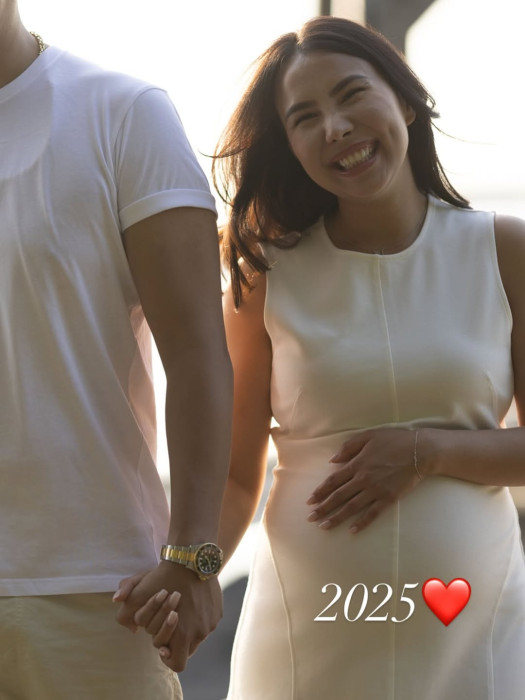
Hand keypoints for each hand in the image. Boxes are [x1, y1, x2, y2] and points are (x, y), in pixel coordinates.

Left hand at [114, 562, 222, 670]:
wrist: (192, 558)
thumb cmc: (166, 578)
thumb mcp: (140, 594)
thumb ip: (126, 613)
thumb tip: (129, 628)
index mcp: (182, 635)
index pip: (177, 664)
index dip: (168, 657)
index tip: (164, 645)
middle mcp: (200, 633)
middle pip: (187, 650)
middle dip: (177, 639)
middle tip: (170, 622)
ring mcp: (211, 623)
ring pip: (198, 635)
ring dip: (189, 627)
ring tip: (182, 609)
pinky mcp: (218, 612)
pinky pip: (208, 622)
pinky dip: (199, 617)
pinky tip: (192, 601)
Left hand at [306, 429, 420, 532]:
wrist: (420, 451)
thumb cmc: (394, 440)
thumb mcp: (368, 436)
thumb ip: (349, 447)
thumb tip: (333, 460)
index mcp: (357, 464)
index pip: (333, 481)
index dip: (320, 491)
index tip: (309, 501)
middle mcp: (363, 479)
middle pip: (338, 496)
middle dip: (323, 508)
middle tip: (310, 518)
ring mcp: (376, 490)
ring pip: (351, 507)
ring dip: (336, 518)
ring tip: (323, 526)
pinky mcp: (389, 498)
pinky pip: (372, 514)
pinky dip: (361, 523)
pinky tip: (351, 531)